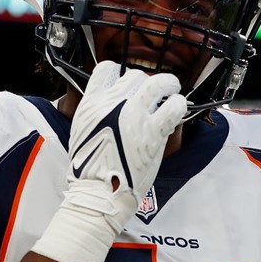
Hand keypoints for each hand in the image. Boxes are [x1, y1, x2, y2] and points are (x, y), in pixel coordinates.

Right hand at [68, 60, 184, 200]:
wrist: (99, 192)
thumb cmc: (90, 170)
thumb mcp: (81, 131)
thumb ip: (96, 113)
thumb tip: (110, 107)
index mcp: (92, 104)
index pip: (106, 69)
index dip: (120, 74)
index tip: (127, 84)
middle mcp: (113, 104)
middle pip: (135, 76)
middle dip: (145, 83)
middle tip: (153, 93)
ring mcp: (134, 116)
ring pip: (157, 83)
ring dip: (168, 84)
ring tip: (172, 90)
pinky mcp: (153, 132)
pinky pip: (173, 107)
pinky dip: (178, 104)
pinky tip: (177, 108)